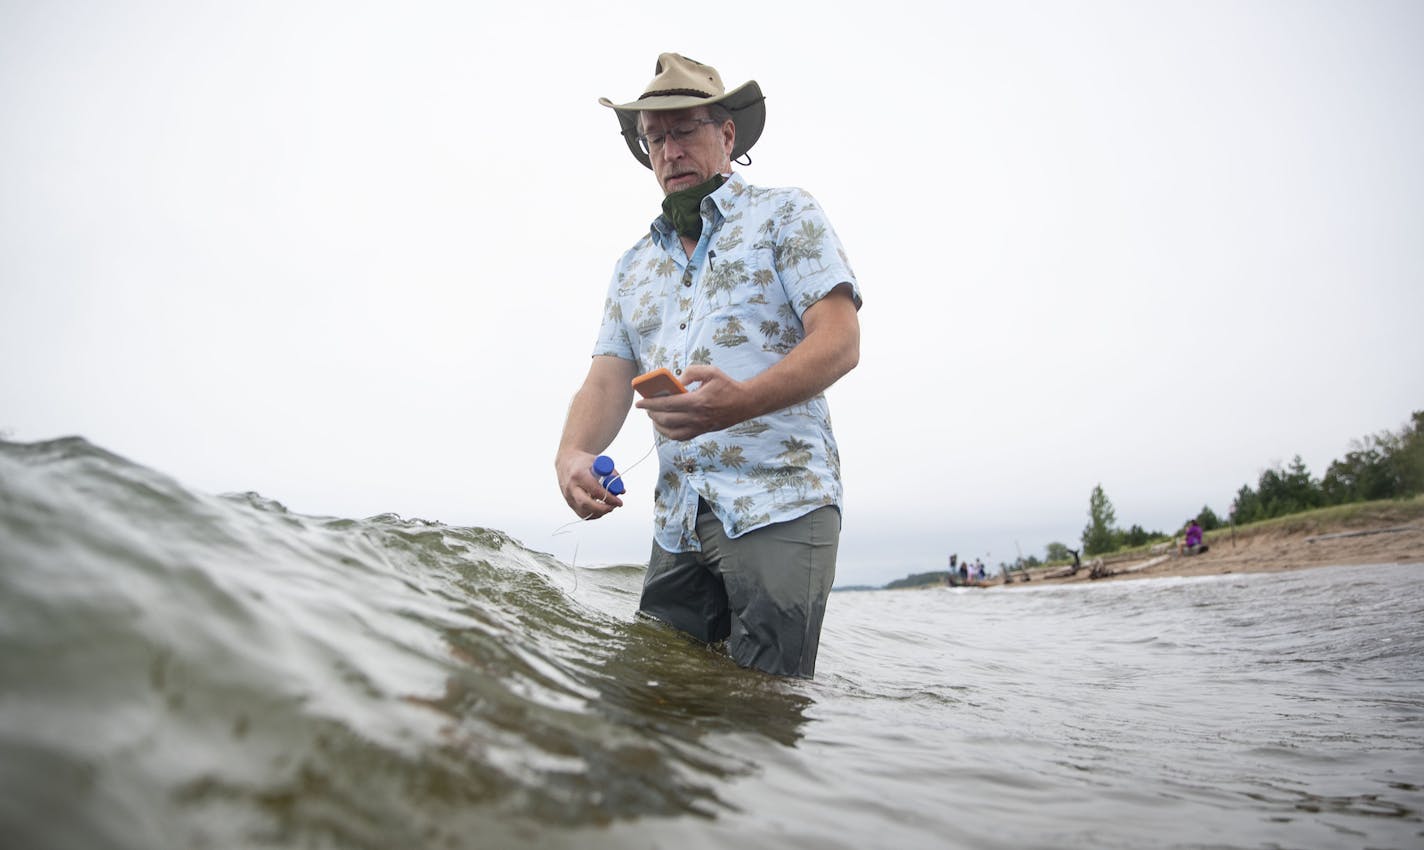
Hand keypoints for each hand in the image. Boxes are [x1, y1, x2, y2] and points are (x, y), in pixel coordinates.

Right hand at [555, 449, 624, 518]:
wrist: (566, 462)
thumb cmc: (584, 462)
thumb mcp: (599, 462)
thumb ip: (612, 475)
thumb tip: (621, 490)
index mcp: (579, 474)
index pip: (595, 490)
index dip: (609, 498)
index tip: (619, 502)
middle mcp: (571, 487)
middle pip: (586, 504)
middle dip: (603, 509)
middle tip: (613, 507)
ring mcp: (568, 496)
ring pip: (584, 512)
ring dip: (599, 513)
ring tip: (608, 506)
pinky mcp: (569, 503)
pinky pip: (582, 514)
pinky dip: (593, 514)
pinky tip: (600, 508)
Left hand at [634, 364, 748, 440]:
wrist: (746, 402)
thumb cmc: (727, 385)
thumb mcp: (711, 371)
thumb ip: (692, 372)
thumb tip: (677, 381)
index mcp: (697, 401)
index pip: (667, 404)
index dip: (650, 404)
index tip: (640, 402)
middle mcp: (697, 417)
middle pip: (666, 419)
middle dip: (652, 414)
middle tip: (646, 408)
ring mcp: (700, 426)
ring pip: (672, 432)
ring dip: (659, 426)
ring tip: (653, 417)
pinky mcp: (703, 431)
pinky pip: (682, 437)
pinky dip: (670, 434)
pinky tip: (665, 427)